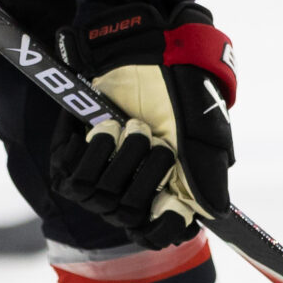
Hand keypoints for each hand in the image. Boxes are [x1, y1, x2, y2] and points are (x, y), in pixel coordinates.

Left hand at [48, 3, 235, 246]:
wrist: (142, 49)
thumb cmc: (178, 92)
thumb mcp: (204, 134)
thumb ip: (207, 177)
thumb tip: (213, 215)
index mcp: (164, 187)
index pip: (157, 233)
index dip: (162, 226)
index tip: (171, 204)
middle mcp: (129, 185)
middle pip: (129, 215)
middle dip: (146, 175)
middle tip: (156, 140)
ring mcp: (98, 173)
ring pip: (102, 198)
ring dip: (121, 159)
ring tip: (132, 126)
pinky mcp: (69, 158)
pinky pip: (74, 179)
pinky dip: (95, 150)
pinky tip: (106, 126)